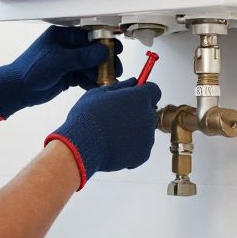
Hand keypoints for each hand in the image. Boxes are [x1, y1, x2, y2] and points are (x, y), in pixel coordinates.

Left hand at [0, 26, 122, 118]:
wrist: (18, 90)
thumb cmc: (30, 70)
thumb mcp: (58, 61)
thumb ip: (82, 57)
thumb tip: (103, 51)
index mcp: (62, 36)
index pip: (88, 35)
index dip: (103, 42)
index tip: (116, 48)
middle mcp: (67, 47)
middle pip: (92, 51)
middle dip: (104, 60)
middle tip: (115, 68)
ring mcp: (68, 62)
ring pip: (90, 65)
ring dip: (100, 72)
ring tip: (109, 79)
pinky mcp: (68, 76)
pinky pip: (85, 77)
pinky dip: (92, 81)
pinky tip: (98, 86)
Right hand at [44, 78, 161, 189]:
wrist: (82, 146)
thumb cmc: (88, 118)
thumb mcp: (99, 94)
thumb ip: (120, 87)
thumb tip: (131, 82)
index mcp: (139, 98)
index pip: (154, 91)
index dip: (143, 93)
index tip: (135, 96)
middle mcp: (148, 117)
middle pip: (148, 112)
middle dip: (137, 113)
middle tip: (116, 117)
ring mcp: (147, 137)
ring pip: (144, 131)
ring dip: (133, 131)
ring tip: (112, 133)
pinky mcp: (143, 154)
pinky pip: (140, 148)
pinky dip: (130, 148)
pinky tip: (114, 145)